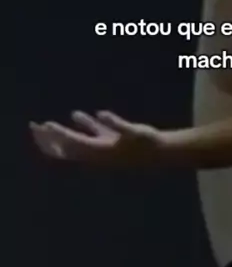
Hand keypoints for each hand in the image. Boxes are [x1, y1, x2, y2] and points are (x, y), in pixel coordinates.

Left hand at [30, 111, 164, 166]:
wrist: (163, 153)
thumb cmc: (149, 143)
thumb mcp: (134, 132)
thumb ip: (117, 123)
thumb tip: (101, 113)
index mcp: (101, 151)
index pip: (73, 143)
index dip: (58, 134)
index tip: (45, 125)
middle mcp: (98, 153)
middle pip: (68, 149)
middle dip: (50, 140)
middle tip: (34, 128)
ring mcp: (105, 149)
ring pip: (78, 143)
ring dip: (63, 134)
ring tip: (48, 125)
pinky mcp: (113, 143)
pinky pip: (94, 135)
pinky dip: (86, 126)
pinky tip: (82, 115)